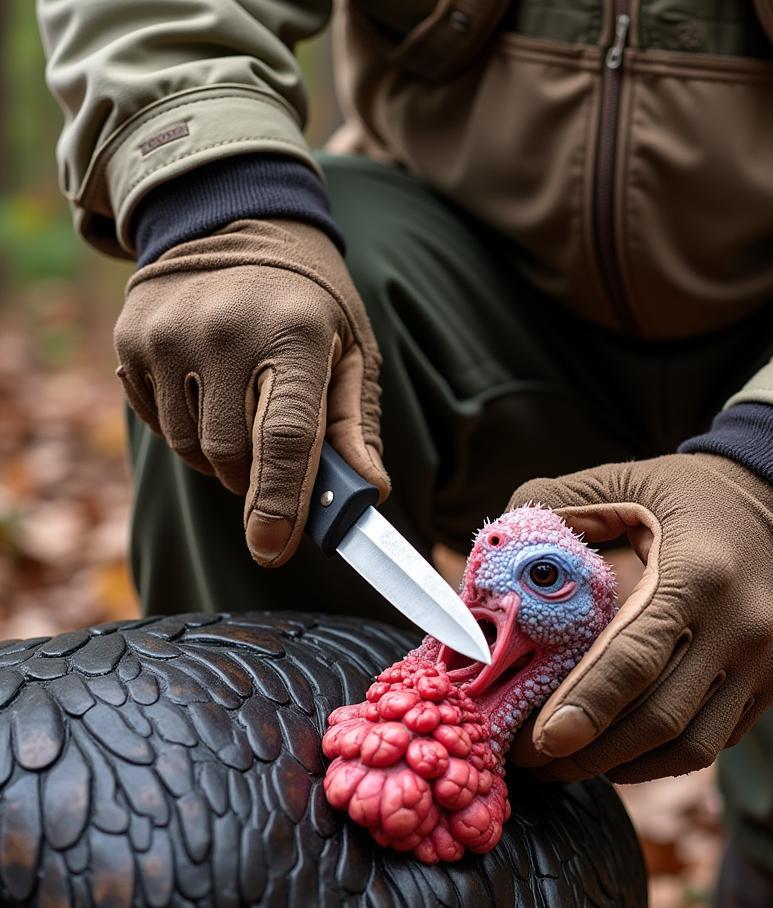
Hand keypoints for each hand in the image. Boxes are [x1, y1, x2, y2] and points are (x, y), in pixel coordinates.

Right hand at [114, 218, 388, 566]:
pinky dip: (187, 429)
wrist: (232, 220)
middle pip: (233, 455)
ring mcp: (169, 333)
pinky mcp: (131, 339)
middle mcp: (224, 331)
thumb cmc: (309, 299)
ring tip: (244, 414)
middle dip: (257, 479)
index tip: (274, 548)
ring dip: (221, 458)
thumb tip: (368, 493)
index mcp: (295, 334)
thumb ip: (354, 425)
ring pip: (192, 448)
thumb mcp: (349, 349)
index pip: (286, 439)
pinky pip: (158, 422)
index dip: (281, 503)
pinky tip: (209, 391)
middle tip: (275, 460)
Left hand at [506, 453, 772, 782]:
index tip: (542, 741)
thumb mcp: (627, 481)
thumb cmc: (694, 495)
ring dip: (625, 768)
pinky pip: (716, 742)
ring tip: (570, 766)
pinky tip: (619, 754)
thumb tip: (497, 548)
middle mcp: (741, 625)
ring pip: (691, 746)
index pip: (635, 656)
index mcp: (697, 572)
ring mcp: (767, 661)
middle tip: (534, 762)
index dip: (586, 705)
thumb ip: (559, 505)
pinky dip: (663, 759)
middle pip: (660, 718)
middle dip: (590, 753)